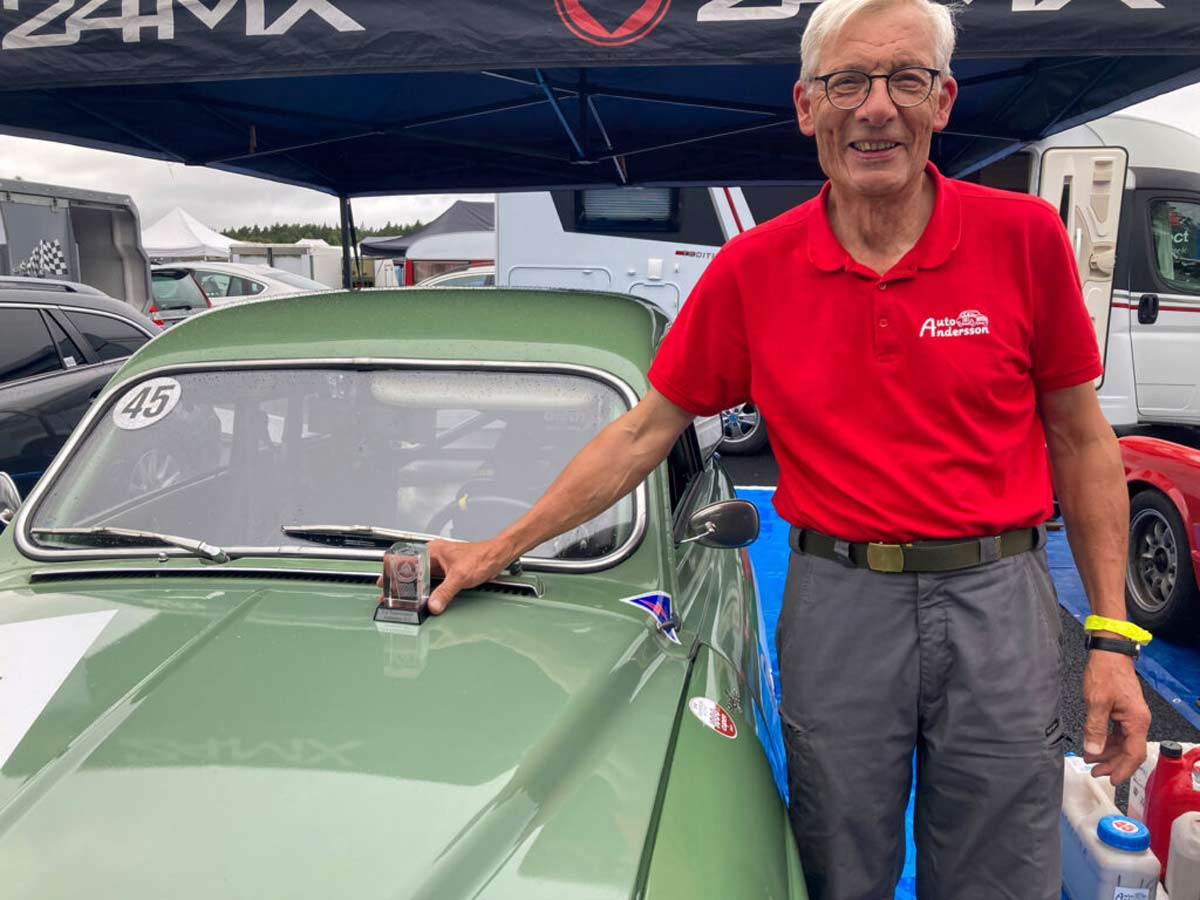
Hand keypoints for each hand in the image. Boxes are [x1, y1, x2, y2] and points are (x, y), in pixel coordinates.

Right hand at [375, 539, 514, 614]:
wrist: (498, 556)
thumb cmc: (482, 557)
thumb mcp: (460, 576)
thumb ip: (445, 592)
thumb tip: (433, 605)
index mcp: (432, 551)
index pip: (405, 559)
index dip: (392, 571)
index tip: (383, 582)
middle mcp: (434, 556)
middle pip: (410, 570)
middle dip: (399, 582)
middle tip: (388, 595)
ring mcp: (440, 565)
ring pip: (420, 577)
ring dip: (411, 588)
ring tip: (401, 600)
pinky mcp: (447, 573)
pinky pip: (431, 583)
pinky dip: (424, 591)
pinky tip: (421, 599)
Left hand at [1081, 649, 1150, 782]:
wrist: (1110, 653)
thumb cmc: (1105, 672)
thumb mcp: (1096, 701)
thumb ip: (1095, 728)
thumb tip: (1093, 750)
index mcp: (1136, 721)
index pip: (1133, 753)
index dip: (1122, 769)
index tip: (1111, 780)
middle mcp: (1138, 720)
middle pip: (1129, 750)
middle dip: (1112, 763)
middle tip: (1095, 772)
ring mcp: (1132, 716)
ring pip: (1123, 742)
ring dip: (1108, 753)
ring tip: (1091, 759)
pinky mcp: (1124, 711)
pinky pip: (1118, 732)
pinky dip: (1107, 740)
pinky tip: (1095, 744)